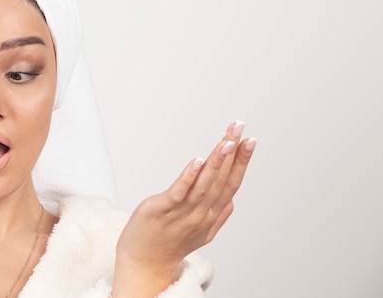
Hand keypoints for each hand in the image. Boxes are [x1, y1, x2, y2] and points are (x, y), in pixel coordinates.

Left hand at [112, 121, 256, 297]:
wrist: (144, 264)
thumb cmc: (170, 243)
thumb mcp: (201, 231)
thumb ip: (218, 213)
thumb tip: (232, 198)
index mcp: (212, 216)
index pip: (231, 184)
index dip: (242, 162)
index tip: (250, 141)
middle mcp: (201, 215)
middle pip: (220, 180)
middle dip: (233, 153)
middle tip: (241, 130)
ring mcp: (182, 213)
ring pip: (204, 185)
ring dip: (217, 161)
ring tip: (226, 141)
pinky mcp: (161, 210)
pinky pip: (178, 192)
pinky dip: (189, 177)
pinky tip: (197, 161)